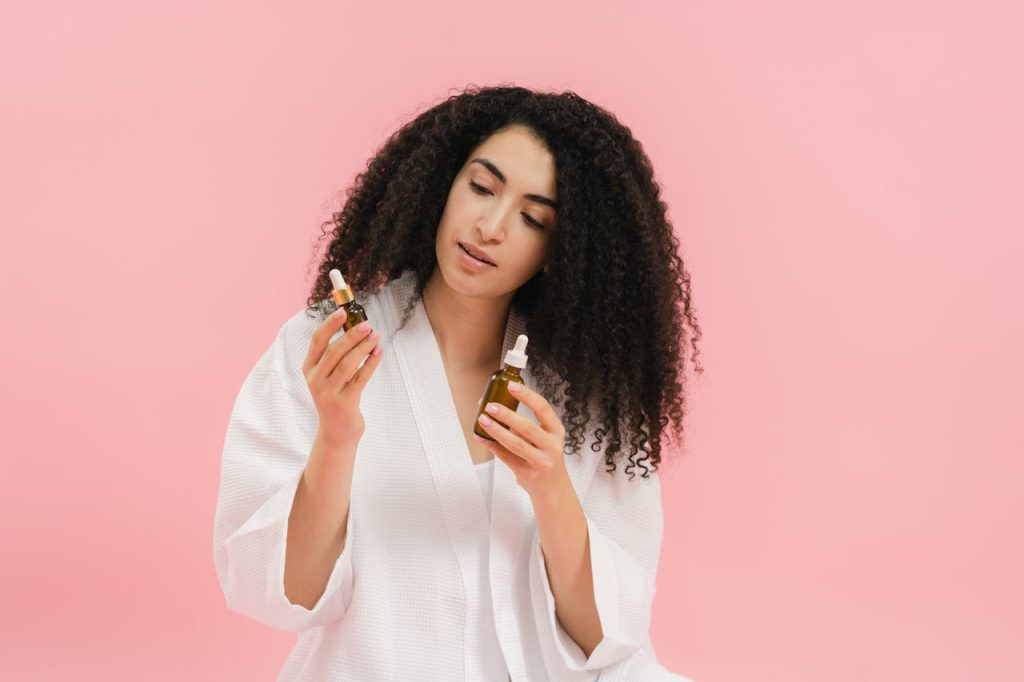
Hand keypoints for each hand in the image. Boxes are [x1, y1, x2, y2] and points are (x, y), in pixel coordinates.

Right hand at [302, 306, 382, 449]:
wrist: (337, 431)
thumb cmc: (336, 396)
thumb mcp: (330, 375)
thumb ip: (338, 355)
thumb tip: (357, 327)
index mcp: (309, 369)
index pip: (317, 341)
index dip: (330, 325)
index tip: (343, 311)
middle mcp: (315, 380)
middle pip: (334, 351)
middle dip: (352, 335)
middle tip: (368, 325)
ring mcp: (328, 393)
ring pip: (348, 364)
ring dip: (364, 348)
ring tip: (376, 337)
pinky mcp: (344, 403)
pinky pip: (361, 378)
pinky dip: (371, 363)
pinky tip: (379, 352)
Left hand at [473, 381, 569, 502]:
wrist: (553, 487)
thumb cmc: (545, 456)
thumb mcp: (545, 438)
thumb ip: (525, 424)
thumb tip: (496, 405)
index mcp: (556, 431)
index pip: (543, 409)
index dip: (527, 396)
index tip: (511, 386)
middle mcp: (551, 446)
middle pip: (527, 427)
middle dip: (507, 415)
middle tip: (490, 405)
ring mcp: (540, 461)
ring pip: (515, 444)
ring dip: (496, 430)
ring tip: (483, 419)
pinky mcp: (527, 473)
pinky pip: (505, 457)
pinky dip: (491, 445)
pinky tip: (481, 437)